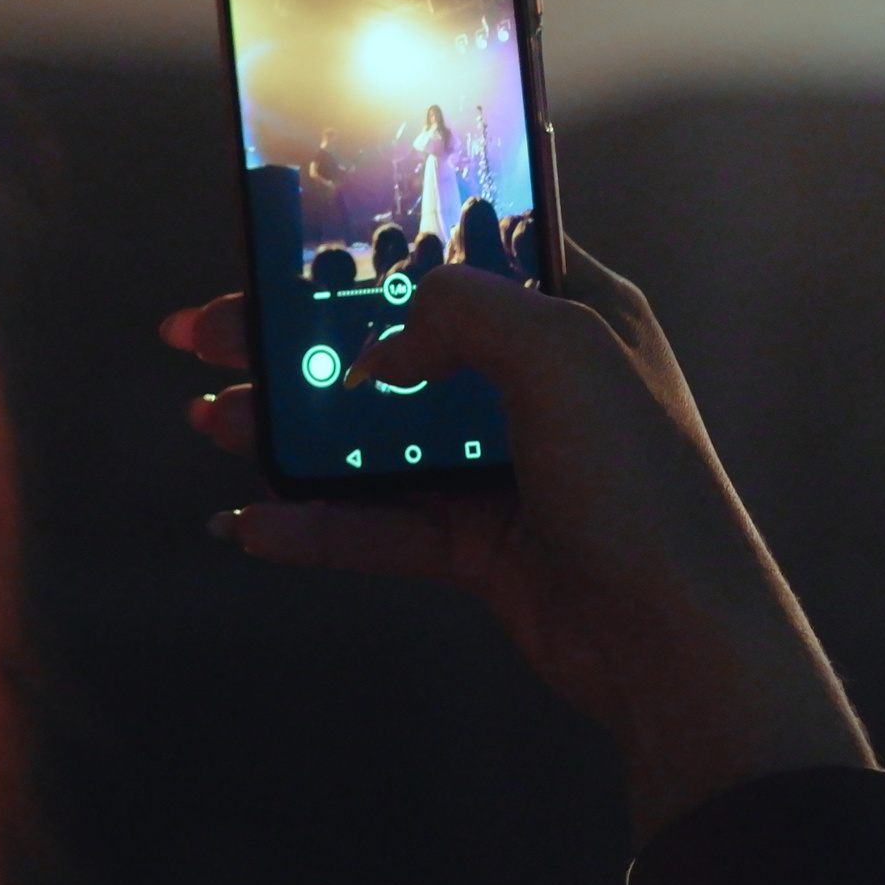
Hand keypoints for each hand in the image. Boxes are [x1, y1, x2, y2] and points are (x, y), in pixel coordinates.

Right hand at [160, 245, 871, 841]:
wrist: (680, 646)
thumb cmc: (644, 487)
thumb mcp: (562, 352)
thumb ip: (463, 310)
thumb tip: (384, 341)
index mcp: (572, 313)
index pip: (458, 250)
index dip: (370, 240)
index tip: (284, 238)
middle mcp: (536, 382)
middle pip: (390, 341)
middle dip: (293, 339)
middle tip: (204, 334)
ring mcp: (505, 466)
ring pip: (370, 435)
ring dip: (287, 428)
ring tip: (209, 420)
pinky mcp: (481, 545)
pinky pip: (379, 524)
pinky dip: (312, 522)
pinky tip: (250, 522)